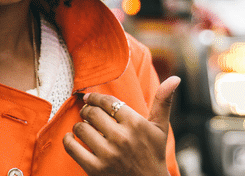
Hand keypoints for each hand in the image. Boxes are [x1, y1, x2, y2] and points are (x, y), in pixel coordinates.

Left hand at [63, 76, 180, 175]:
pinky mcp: (95, 168)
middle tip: (86, 111)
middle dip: (86, 110)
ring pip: (81, 128)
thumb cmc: (153, 154)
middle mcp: (122, 137)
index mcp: (136, 123)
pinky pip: (72, 147)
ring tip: (83, 125)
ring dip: (79, 125)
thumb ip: (163, 101)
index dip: (96, 98)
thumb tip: (176, 78)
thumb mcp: (160, 128)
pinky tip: (71, 137)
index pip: (108, 102)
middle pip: (93, 113)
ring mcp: (108, 154)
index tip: (90, 98)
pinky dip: (68, 139)